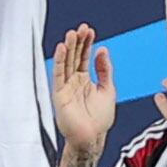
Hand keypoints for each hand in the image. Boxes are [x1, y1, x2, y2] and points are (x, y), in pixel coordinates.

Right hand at [48, 25, 117, 150]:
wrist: (92, 138)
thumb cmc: (100, 119)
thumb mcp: (108, 89)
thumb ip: (105, 70)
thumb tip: (103, 50)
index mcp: (85, 80)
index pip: (85, 57)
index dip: (87, 44)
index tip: (90, 30)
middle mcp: (74, 81)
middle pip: (75, 57)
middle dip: (78, 42)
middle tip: (81, 28)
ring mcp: (66, 87)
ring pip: (66, 63)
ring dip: (68, 48)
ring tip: (72, 34)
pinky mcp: (59, 94)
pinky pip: (58, 75)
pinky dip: (59, 62)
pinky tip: (62, 49)